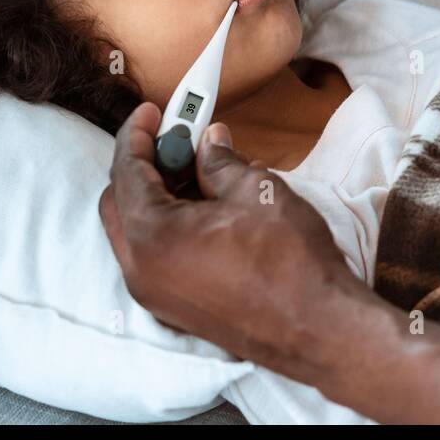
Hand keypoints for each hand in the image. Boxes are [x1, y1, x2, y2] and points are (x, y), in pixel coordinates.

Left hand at [98, 102, 439, 422]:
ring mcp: (156, 296)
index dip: (139, 133)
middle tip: (177, 140)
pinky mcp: (176, 309)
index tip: (155, 111)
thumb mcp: (254, 190)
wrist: (319, 329)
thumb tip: (207, 142)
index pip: (126, 171)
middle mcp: (140, 271)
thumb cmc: (289, 260)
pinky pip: (156, 257)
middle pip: (120, 202)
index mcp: (151, 237)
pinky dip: (170, 226)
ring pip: (136, 231)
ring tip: (201, 170)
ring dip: (158, 196)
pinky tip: (209, 206)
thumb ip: (218, 161)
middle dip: (143, 164)